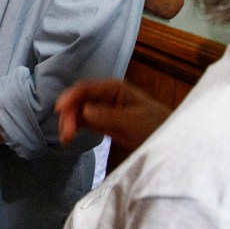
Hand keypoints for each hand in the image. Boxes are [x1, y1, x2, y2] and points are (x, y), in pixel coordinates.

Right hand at [55, 79, 170, 150]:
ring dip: (69, 122)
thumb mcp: (134, 121)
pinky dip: (74, 127)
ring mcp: (102, 108)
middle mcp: (104, 95)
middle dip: (68, 114)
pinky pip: (82, 121)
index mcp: (113, 88)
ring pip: (77, 111)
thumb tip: (84, 111)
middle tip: (66, 134)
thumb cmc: (156, 125)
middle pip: (78, 100)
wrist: (170, 140)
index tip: (59, 111)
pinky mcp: (101, 121)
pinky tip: (69, 137)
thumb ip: (108, 115)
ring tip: (66, 139)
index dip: (69, 97)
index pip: (85, 88)